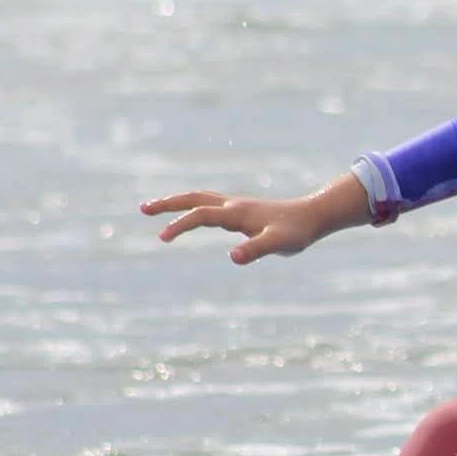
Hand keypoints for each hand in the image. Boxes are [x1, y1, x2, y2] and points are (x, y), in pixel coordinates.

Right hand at [141, 173, 369, 264]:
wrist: (314, 216)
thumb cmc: (297, 232)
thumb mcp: (278, 245)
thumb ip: (256, 250)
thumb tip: (233, 257)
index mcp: (236, 213)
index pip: (200, 215)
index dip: (180, 225)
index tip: (163, 238)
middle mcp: (233, 205)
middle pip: (193, 198)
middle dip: (168, 204)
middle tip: (143, 208)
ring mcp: (237, 206)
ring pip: (200, 199)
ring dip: (178, 202)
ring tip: (156, 209)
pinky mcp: (242, 211)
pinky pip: (210, 205)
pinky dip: (194, 207)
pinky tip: (191, 216)